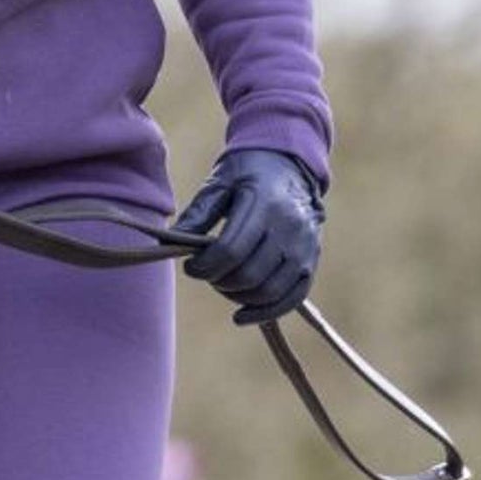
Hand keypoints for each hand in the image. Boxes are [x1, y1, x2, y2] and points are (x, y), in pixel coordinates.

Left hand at [167, 147, 324, 325]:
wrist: (289, 164)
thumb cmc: (248, 171)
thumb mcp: (220, 182)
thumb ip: (198, 213)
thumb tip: (169, 242)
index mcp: (264, 204)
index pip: (231, 251)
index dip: (204, 267)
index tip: (191, 267)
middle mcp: (289, 228)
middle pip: (249, 275)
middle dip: (218, 281)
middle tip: (206, 272)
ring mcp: (304, 247)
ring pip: (269, 291)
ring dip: (238, 296)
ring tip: (222, 283)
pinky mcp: (311, 261)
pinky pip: (292, 298)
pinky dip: (266, 312)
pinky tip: (242, 315)